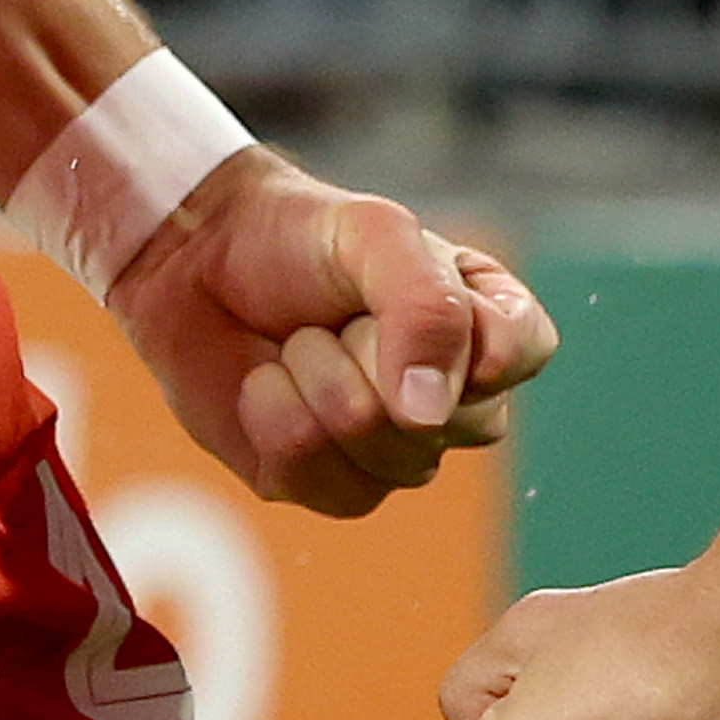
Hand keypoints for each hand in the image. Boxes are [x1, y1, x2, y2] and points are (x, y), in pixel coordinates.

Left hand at [106, 150, 553, 516]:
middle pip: (444, 420)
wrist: (198, 262)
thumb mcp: (374, 234)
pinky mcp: (328, 485)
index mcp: (487, 324)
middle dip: (366, 351)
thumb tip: (429, 415)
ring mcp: (395, 452)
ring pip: (382, 457)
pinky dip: (274, 418)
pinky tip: (266, 384)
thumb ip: (425, 308)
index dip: (455, 333)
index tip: (393, 290)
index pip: (521, 351)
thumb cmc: (300, 237)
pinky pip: (318, 479)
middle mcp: (455, 399)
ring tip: (298, 342)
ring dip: (316, 382)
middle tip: (335, 311)